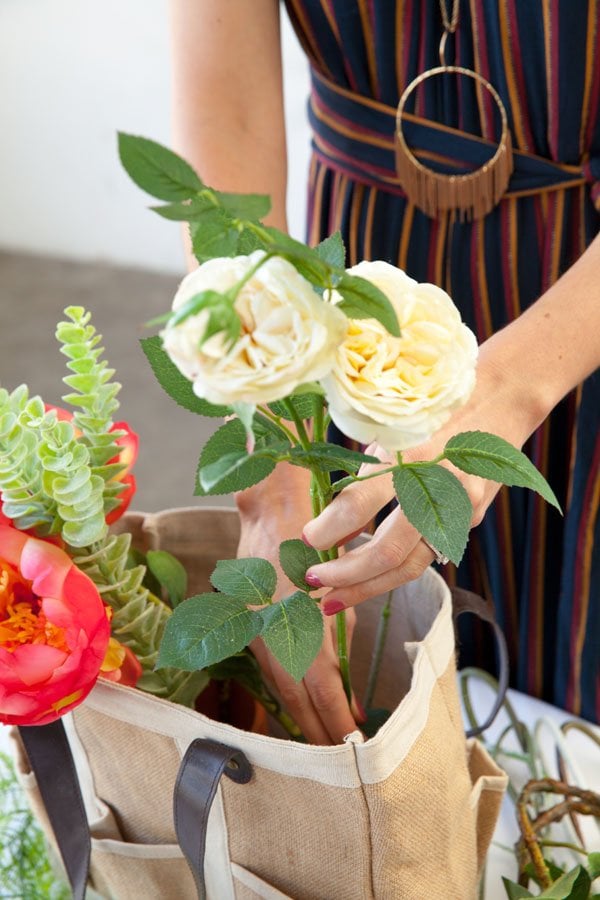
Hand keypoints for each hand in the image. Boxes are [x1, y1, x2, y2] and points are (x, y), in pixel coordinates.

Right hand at [236, 464, 362, 744]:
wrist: (271, 508)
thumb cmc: (316, 541)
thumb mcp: (341, 586)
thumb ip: (340, 637)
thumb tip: (346, 686)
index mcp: (299, 619)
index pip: (320, 686)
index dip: (337, 718)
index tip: (357, 742)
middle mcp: (273, 631)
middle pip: (295, 698)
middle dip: (318, 730)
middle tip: (340, 755)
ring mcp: (255, 629)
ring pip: (279, 687)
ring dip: (300, 718)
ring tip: (322, 741)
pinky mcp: (247, 625)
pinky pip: (267, 669)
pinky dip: (285, 694)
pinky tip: (298, 708)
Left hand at [302, 349, 545, 613]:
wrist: (499, 403)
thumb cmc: (433, 414)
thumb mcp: (391, 435)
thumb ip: (366, 480)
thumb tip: (334, 528)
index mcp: (408, 456)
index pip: (360, 504)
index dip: (328, 528)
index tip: (307, 539)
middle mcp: (436, 487)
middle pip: (388, 550)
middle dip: (346, 573)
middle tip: (314, 580)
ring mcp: (458, 510)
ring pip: (410, 567)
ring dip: (368, 587)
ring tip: (334, 598)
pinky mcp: (468, 523)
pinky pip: (424, 556)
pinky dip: (391, 573)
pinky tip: (366, 581)